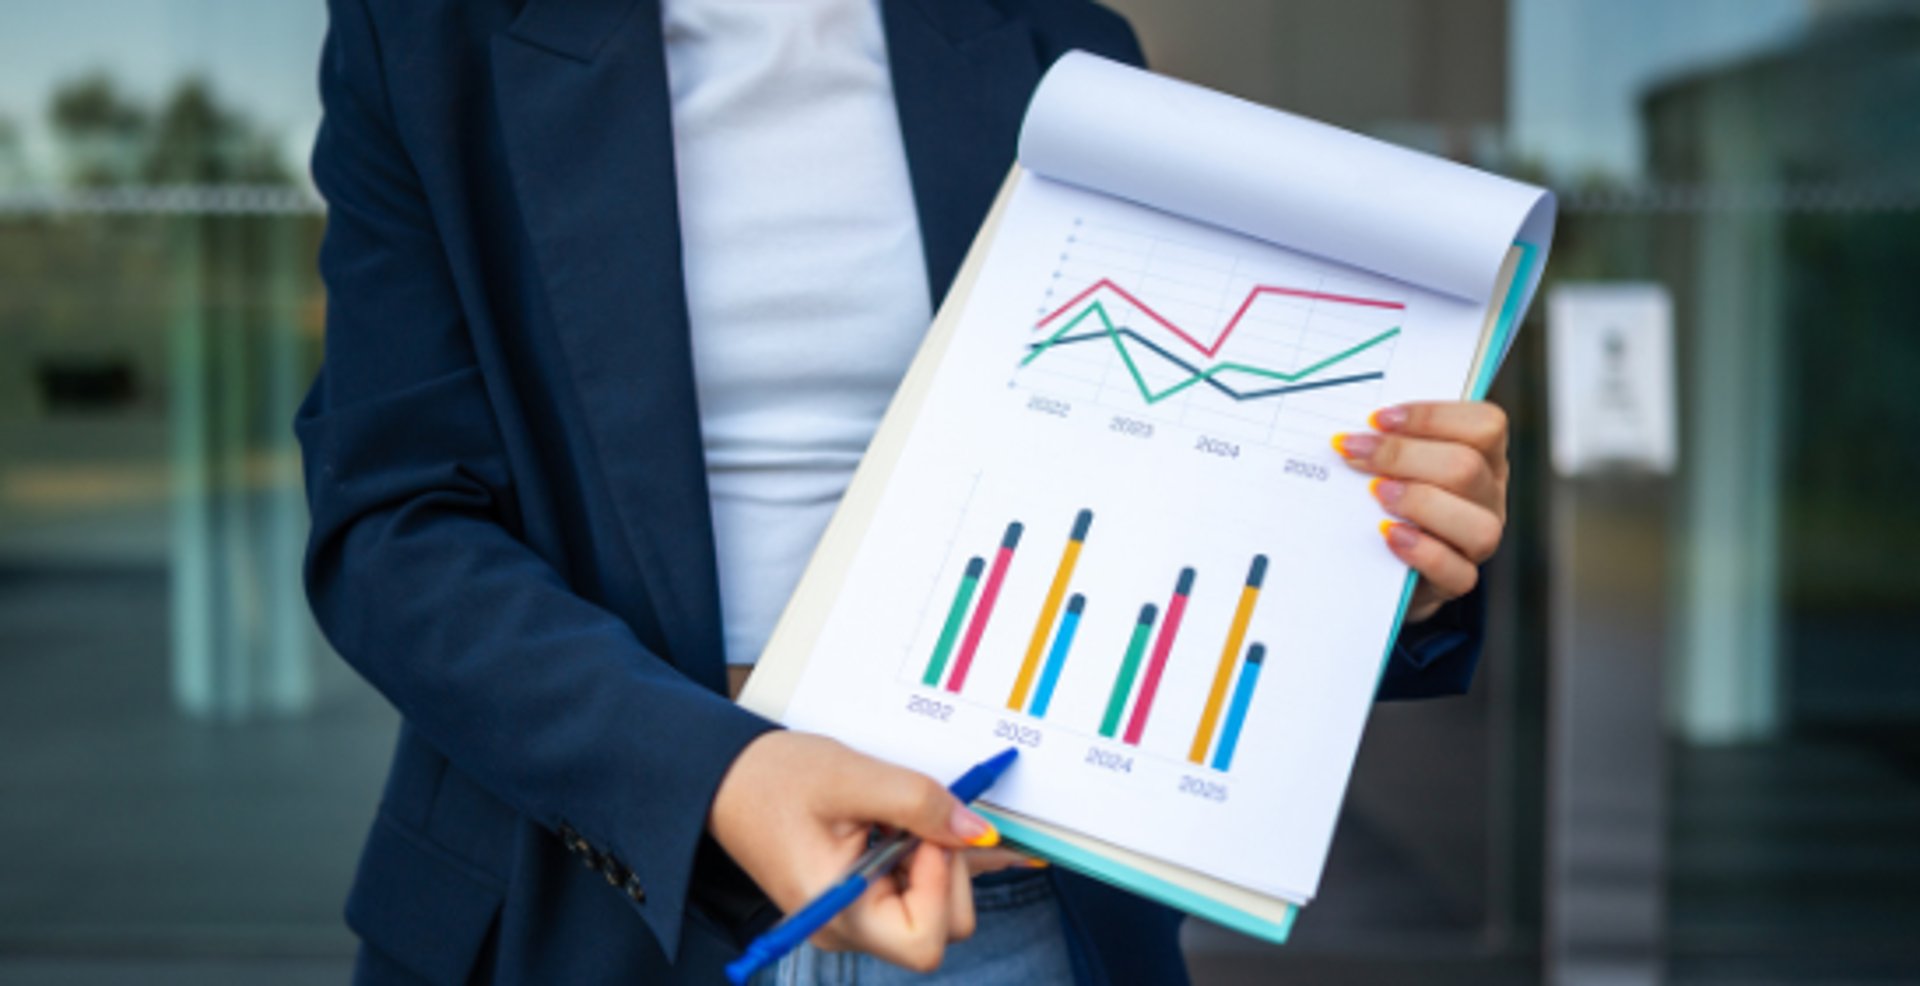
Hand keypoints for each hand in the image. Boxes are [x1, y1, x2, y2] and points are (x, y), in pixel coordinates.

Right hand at [708, 732, 999, 971]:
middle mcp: (847, 931)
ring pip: (935, 911)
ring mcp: (853, 920)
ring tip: (901, 817)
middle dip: (948, 869)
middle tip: (918, 817)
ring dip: (937, 861)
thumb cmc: (775, 779)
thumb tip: (979, 832)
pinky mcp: (859, 902)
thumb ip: (919, 804)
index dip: (942, 884)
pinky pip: (916, 895)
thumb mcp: (852, 777)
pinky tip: (915, 827)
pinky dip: (927, 861)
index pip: (926, 940)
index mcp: (840, 914)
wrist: (727, 779)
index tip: (925, 832)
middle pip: (941, 928)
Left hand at [1333, 401, 1508, 622]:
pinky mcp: (1459, 580)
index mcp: (1483, 456)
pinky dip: (1421, 551)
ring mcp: (1479, 541)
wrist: (1377, 565)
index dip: (1432, 416)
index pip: (1485, 424)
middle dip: (1402, 455)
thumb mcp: (1392, 462)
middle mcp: (1488, 496)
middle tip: (1355, 453)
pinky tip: (1388, 534)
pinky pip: (1458, 572)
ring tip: (1376, 495)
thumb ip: (1387, 439)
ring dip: (1420, 503)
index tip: (1377, 420)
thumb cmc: (1383, 499)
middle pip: (1468, 467)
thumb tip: (1354, 425)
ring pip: (1477, 523)